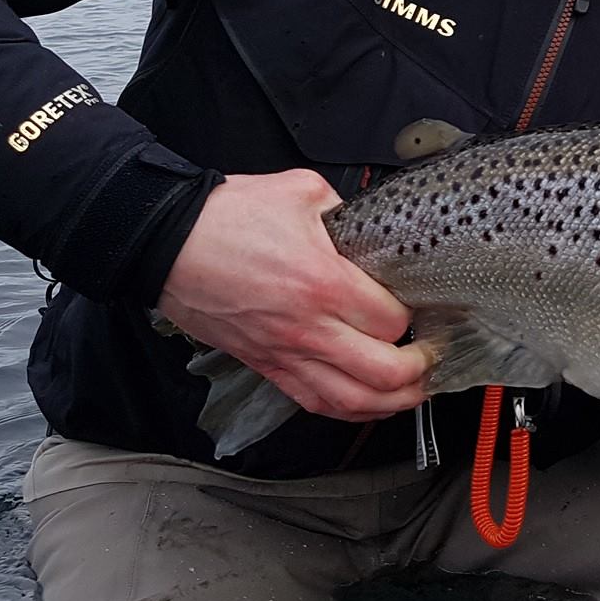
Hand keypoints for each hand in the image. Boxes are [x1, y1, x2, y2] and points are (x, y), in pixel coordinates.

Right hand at [158, 169, 429, 422]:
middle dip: (417, 371)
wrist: (167, 242)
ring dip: (390, 403)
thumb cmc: (227, 216)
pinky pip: (313, 401)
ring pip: (350, 401)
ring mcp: (284, 353)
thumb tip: (366, 225)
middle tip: (432, 358)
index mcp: (323, 283)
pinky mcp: (264, 364)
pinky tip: (364, 402)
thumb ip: (345, 211)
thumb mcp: (301, 191)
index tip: (421, 309)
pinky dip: (346, 409)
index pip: (391, 321)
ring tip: (412, 391)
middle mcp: (307, 328)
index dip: (414, 319)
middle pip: (382, 374)